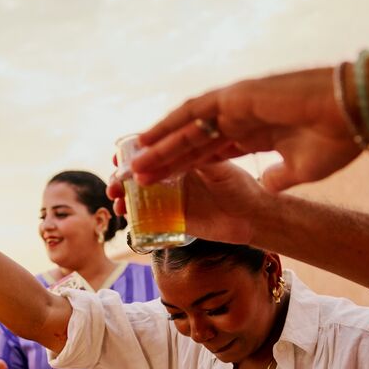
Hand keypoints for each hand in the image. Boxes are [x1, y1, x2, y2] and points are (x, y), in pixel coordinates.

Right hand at [107, 160, 272, 245]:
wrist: (254, 218)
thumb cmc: (243, 187)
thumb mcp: (222, 169)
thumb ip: (201, 160)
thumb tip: (180, 147)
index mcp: (183, 156)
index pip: (151, 151)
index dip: (131, 154)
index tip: (118, 159)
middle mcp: (174, 176)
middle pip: (139, 173)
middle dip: (121, 178)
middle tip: (114, 185)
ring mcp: (173, 198)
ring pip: (140, 196)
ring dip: (124, 198)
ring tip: (117, 203)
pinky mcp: (176, 220)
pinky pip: (150, 220)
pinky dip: (136, 220)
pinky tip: (127, 221)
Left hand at [128, 67, 363, 191]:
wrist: (353, 111)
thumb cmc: (337, 139)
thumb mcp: (302, 169)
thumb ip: (280, 176)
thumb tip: (267, 185)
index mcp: (254, 132)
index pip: (210, 152)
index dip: (187, 168)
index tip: (165, 185)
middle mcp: (239, 117)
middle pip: (192, 143)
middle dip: (164, 162)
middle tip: (137, 179)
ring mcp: (235, 105)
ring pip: (187, 130)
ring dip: (159, 148)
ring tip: (132, 166)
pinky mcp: (234, 97)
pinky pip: (192, 114)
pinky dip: (168, 127)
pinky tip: (147, 141)